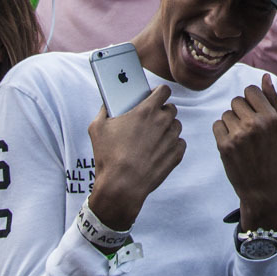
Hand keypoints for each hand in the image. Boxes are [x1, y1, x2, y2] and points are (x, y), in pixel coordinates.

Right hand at [87, 86, 184, 230]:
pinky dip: (171, 145)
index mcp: (146, 111)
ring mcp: (171, 138)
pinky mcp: (176, 154)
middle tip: (149, 120)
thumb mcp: (97, 128)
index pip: (164, 90)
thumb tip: (106, 105)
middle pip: (170, 108)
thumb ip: (103, 110)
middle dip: (161, 111)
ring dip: (167, 128)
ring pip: (175, 126)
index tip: (153, 95)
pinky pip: (179, 143)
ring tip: (152, 137)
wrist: (122, 185)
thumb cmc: (108, 156)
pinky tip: (159, 149)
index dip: (158, 92)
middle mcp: (163, 122)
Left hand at [214, 75, 276, 228]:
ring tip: (241, 139)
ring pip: (225, 114)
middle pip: (236, 101)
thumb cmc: (273, 154)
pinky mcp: (224, 145)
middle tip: (248, 130)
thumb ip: (273, 100)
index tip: (254, 115)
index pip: (251, 90)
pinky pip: (217, 125)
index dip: (251, 101)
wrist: (262, 186)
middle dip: (240, 112)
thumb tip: (264, 76)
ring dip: (231, 123)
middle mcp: (255, 124)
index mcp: (271, 117)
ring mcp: (239, 135)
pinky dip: (222, 133)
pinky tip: (232, 144)